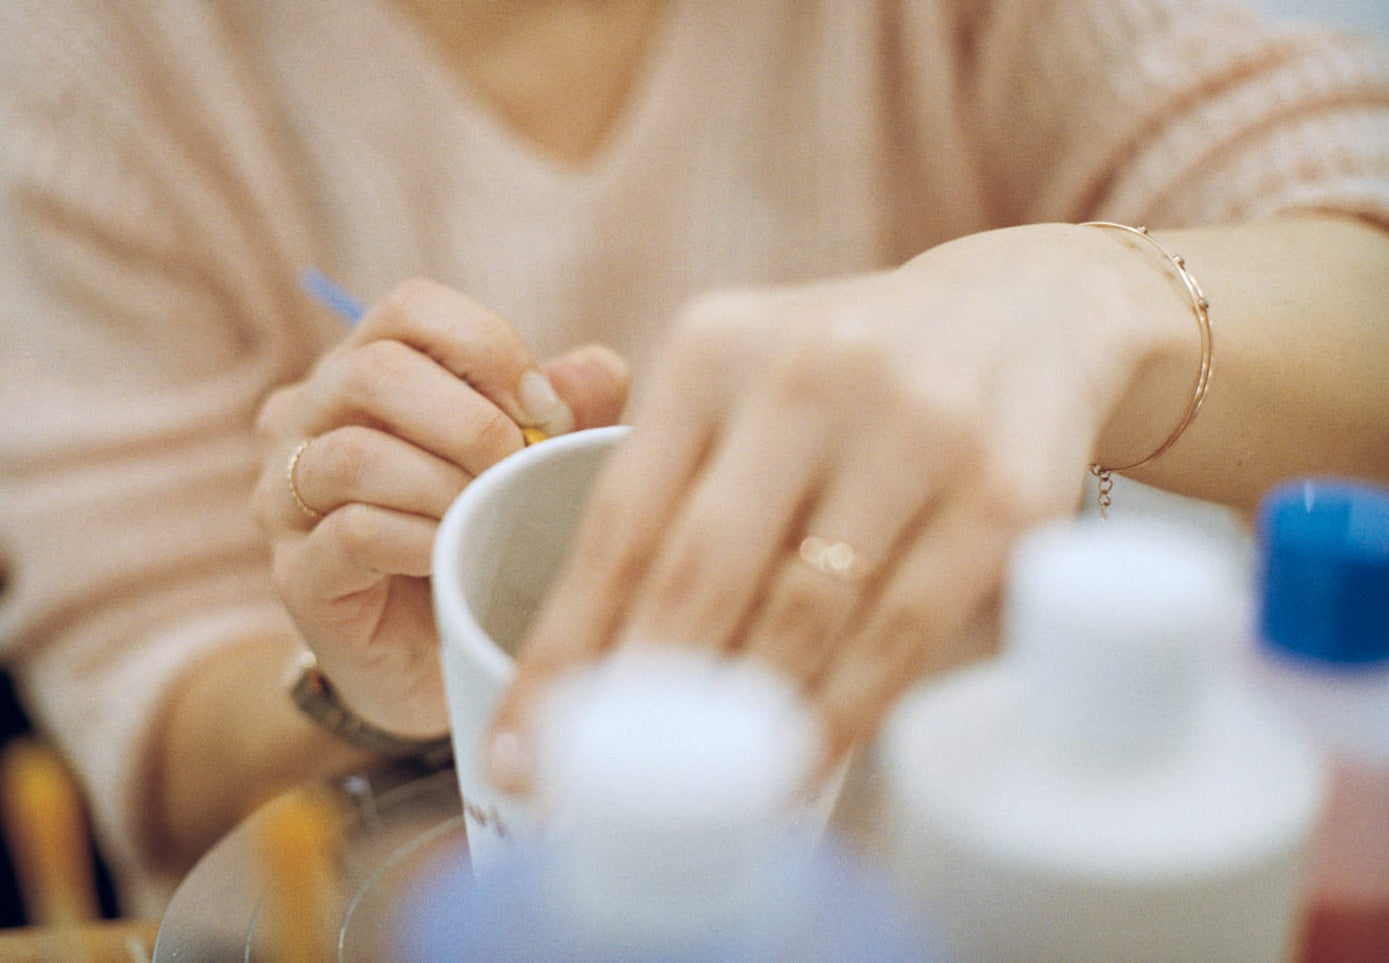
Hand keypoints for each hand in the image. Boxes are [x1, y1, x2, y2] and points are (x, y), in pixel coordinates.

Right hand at [252, 279, 628, 737]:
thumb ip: (569, 410)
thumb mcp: (537, 463)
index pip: (408, 308)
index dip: (486, 345)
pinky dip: (424, 540)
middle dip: (471, 421)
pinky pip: (355, 533)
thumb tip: (599, 367)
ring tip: (491, 519)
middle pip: (372, 369)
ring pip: (355, 454)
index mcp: (361, 372)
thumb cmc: (489, 541)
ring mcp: (286, 498)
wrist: (448, 663)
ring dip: (448, 485)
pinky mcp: (297, 574)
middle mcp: (304, 420)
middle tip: (522, 470)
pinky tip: (456, 558)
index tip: (547, 408)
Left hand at [488, 223, 1200, 786]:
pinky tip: (793, 770)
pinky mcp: (1003, 496)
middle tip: (591, 792)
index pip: (620, 523)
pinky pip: (901, 635)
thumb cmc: (853, 373)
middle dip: (635, 701)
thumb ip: (669, 478)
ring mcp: (917, 432)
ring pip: (801, 616)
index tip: (525, 743)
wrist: (1032, 312)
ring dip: (734, 724)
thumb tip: (587, 649)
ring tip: (681, 801)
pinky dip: (839, 715)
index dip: (565, 647)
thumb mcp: (748, 376)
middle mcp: (809, 375)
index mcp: (716, 347)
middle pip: (699, 574)